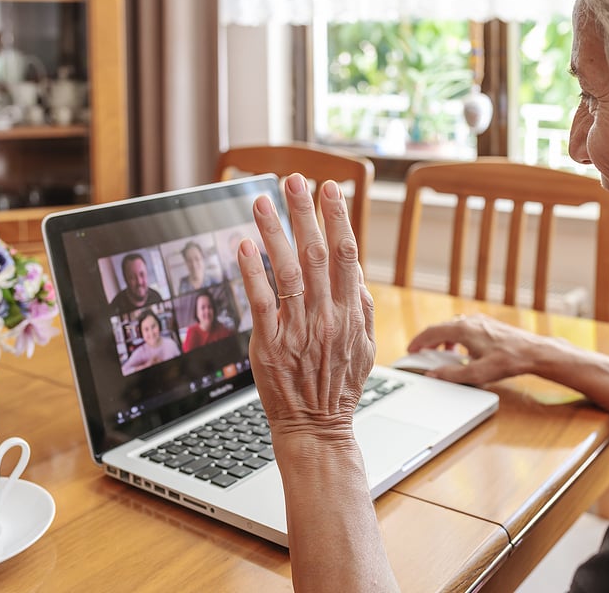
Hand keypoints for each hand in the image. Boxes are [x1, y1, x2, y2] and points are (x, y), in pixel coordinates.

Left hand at [237, 174, 374, 443]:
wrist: (315, 427)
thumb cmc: (338, 386)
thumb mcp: (365, 347)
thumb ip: (361, 307)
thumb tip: (355, 269)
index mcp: (350, 314)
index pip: (346, 255)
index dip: (338, 219)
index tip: (330, 189)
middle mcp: (326, 317)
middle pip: (315, 255)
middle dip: (305, 214)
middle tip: (295, 180)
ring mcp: (297, 330)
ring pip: (286, 272)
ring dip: (275, 233)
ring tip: (264, 201)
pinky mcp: (270, 345)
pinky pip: (261, 302)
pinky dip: (252, 272)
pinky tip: (244, 245)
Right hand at [407, 313, 570, 384]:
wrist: (534, 352)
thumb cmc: (509, 360)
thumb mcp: (477, 373)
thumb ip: (452, 375)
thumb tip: (434, 374)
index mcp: (463, 330)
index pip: (432, 332)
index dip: (418, 342)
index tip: (411, 350)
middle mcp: (470, 321)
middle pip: (441, 328)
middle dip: (429, 341)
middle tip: (421, 353)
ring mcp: (480, 321)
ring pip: (453, 327)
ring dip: (443, 340)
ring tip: (440, 354)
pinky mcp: (488, 325)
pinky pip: (464, 328)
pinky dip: (456, 338)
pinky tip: (461, 351)